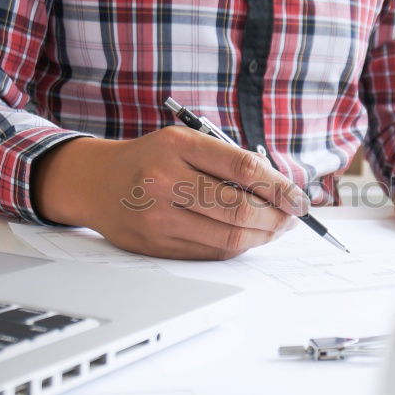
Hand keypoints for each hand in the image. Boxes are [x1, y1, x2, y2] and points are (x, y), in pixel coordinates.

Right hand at [31, 128, 308, 258]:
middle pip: (239, 209)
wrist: (95, 182)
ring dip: (263, 235)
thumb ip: (228, 159)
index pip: (243, 169)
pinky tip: (248, 237)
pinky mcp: (155, 245)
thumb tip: (280, 189)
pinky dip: (238, 246)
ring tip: (276, 227)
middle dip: (277, 217)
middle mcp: (164, 181)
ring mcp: (157, 217)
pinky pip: (210, 252)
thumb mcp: (185, 141)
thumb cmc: (150, 158)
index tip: (299, 197)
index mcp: (176, 146)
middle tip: (292, 216)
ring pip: (228, 237)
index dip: (280, 187)